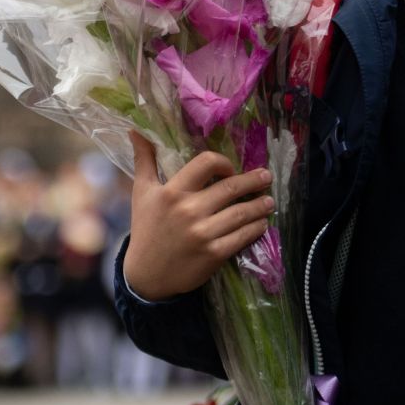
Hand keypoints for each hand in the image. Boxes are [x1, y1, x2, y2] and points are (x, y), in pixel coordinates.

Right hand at [123, 132, 273, 301]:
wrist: (145, 275)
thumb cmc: (146, 228)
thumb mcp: (142, 192)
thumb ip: (144, 159)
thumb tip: (135, 129)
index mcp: (172, 192)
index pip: (206, 163)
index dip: (224, 163)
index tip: (231, 169)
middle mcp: (189, 210)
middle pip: (230, 188)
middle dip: (254, 181)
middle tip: (266, 177)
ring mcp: (203, 233)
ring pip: (241, 213)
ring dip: (259, 206)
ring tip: (269, 201)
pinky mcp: (213, 254)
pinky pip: (242, 237)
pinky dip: (256, 228)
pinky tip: (261, 224)